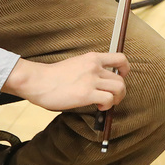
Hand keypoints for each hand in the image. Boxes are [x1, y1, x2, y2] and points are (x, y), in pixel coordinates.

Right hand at [1, 52, 129, 111]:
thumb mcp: (75, 64)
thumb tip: (101, 82)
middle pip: (121, 79)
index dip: (125, 69)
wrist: (38, 80)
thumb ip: (89, 69)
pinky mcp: (86, 94)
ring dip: (117, 99)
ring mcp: (91, 80)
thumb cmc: (53, 76)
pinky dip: (108, 106)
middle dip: (120, 91)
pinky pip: (109, 99)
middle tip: (113, 98)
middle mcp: (94, 67)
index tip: (121, 76)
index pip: (120, 58)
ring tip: (106, 104)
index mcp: (92, 58)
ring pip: (119, 88)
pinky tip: (99, 107)